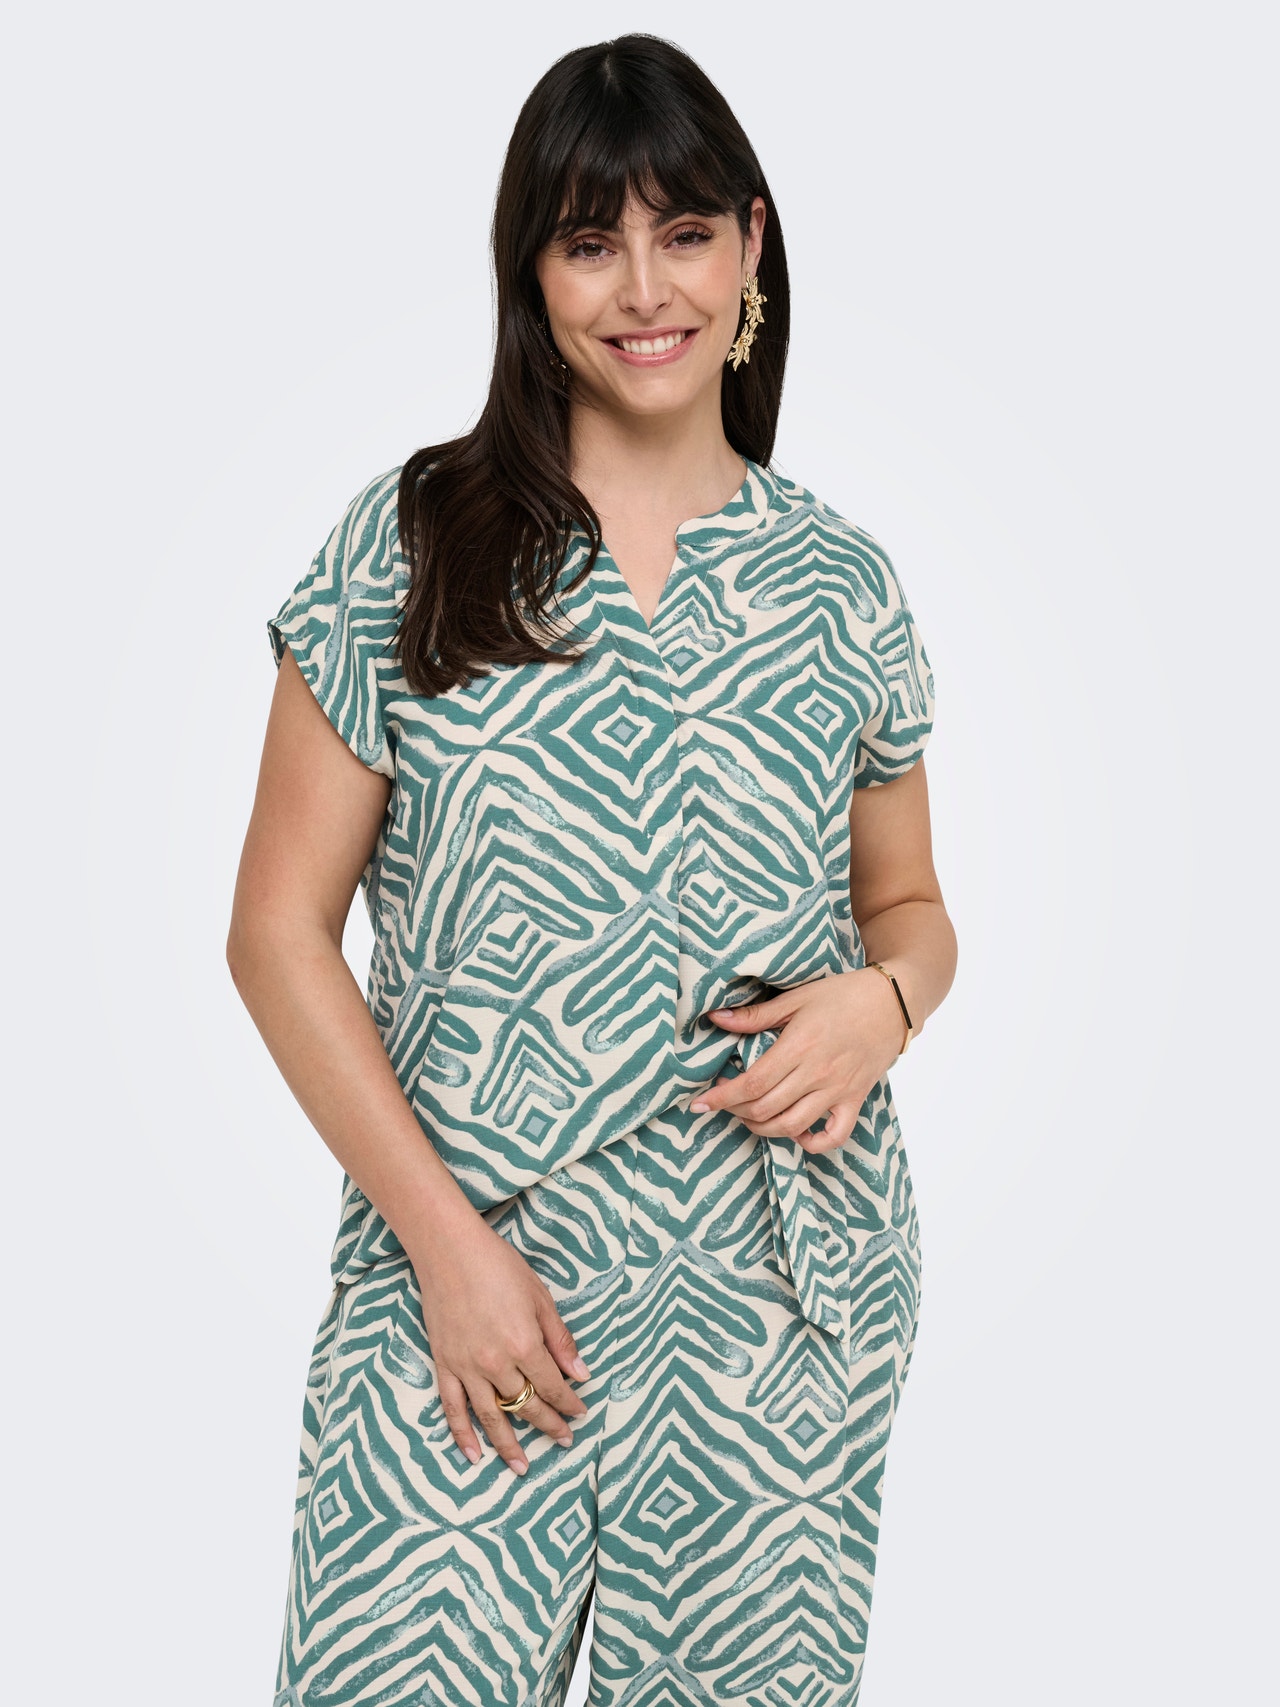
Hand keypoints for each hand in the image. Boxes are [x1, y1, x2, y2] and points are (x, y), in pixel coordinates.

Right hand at [405, 1215, 590, 1476]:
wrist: (448, 1250)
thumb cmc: (498, 1266)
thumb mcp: (540, 1297)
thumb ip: (559, 1339)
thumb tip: (580, 1374)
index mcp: (524, 1344)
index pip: (552, 1386)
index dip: (569, 1403)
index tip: (580, 1414)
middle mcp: (495, 1363)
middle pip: (525, 1405)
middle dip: (547, 1425)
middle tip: (563, 1440)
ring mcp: (466, 1367)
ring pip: (491, 1416)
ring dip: (508, 1445)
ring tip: (522, 1469)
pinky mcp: (444, 1365)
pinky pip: (453, 1408)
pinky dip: (461, 1434)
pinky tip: (473, 1455)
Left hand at [690, 969, 905, 1152]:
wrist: (892, 1001)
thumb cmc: (842, 995)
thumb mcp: (796, 998)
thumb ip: (755, 1015)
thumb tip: (715, 1019)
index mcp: (799, 1047)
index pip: (752, 1084)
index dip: (722, 1098)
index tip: (700, 1103)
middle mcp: (817, 1074)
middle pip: (766, 1109)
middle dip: (735, 1112)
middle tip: (722, 1104)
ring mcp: (838, 1091)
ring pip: (792, 1126)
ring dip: (763, 1129)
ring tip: (749, 1117)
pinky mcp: (855, 1100)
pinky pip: (834, 1136)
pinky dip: (812, 1144)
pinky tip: (796, 1133)